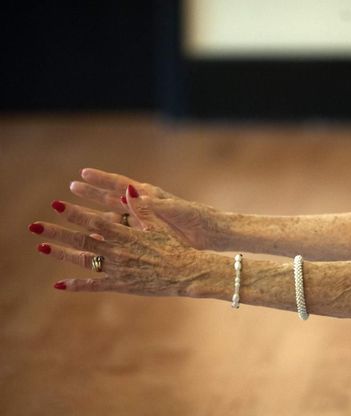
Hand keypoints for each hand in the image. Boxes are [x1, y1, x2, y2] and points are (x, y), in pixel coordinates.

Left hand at [30, 199, 225, 296]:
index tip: (56, 204)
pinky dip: (76, 285)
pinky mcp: (121, 285)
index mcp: (126, 234)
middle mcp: (118, 251)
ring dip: (60, 253)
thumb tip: (128, 189)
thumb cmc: (177, 247)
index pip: (94, 221)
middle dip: (57, 231)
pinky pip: (95, 285)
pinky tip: (58, 284)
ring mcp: (117, 269)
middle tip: (35, 225)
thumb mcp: (160, 225)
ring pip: (83, 260)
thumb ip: (142, 208)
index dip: (74, 213)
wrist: (187, 272)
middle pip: (81, 239)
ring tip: (41, 246)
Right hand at [70, 168, 222, 249]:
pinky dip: (111, 236)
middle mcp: (145, 206)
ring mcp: (146, 221)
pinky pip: (125, 234)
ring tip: (77, 215)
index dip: (102, 179)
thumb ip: (154, 203)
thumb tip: (131, 192)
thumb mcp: (176, 209)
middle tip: (71, 188)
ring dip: (97, 215)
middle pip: (113, 198)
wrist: (212, 233)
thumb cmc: (197, 218)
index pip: (122, 184)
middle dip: (93, 193)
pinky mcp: (150, 235)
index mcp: (151, 195)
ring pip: (116, 217)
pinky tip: (96, 240)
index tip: (83, 173)